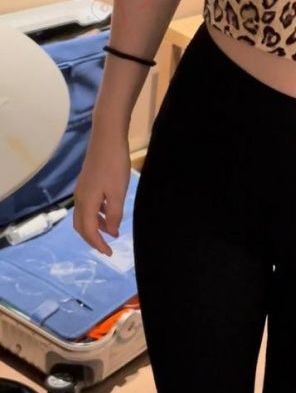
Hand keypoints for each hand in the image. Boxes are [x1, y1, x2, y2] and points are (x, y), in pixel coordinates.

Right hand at [73, 130, 131, 255]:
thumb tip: (112, 231)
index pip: (89, 231)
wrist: (107, 138)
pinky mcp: (87, 182)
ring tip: (112, 232)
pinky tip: (109, 213)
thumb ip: (114, 214)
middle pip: (82, 226)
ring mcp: (82, 189)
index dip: (98, 245)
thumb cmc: (114, 165)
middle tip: (107, 247)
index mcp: (86, 202)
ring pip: (84, 216)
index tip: (110, 253)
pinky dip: (97, 214)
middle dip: (93, 239)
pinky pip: (88, 205)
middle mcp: (80, 198)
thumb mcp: (118, 193)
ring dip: (96, 227)